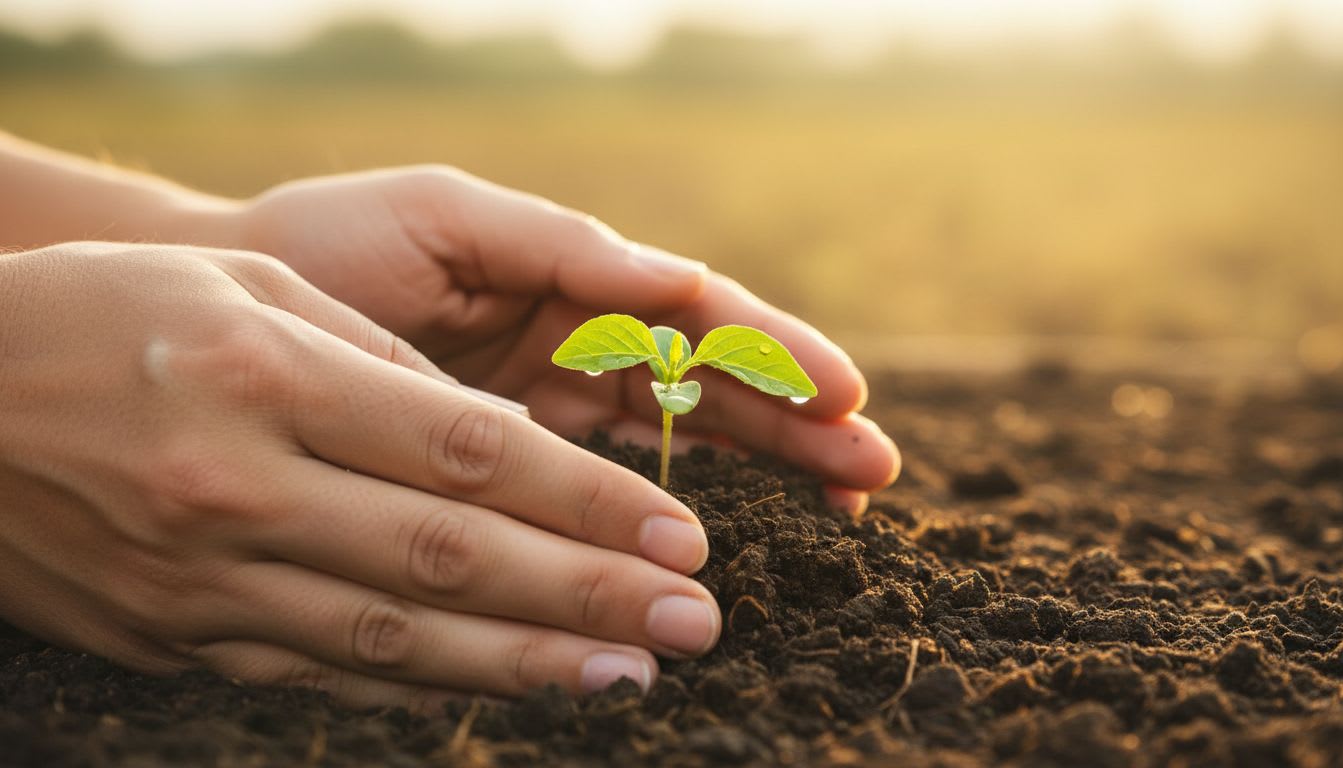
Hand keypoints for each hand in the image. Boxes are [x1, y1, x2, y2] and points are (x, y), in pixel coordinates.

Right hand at [0, 243, 718, 705]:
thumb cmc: (100, 315)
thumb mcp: (240, 286)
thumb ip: (372, 358)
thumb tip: (497, 431)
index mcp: (263, 375)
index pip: (466, 450)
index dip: (584, 500)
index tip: (676, 535)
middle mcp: (238, 487)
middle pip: (452, 554)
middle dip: (587, 595)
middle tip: (695, 622)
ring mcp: (205, 578)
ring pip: (398, 634)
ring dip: (526, 662)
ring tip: (630, 676)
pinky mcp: (180, 637)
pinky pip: (326, 667)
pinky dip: (427, 683)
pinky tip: (505, 688)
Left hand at [229, 168, 899, 509]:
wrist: (226, 318)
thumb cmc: (330, 250)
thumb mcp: (446, 218)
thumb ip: (561, 246)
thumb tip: (679, 278)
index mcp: (573, 279)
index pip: (698, 318)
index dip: (775, 353)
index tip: (844, 394)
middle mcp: (577, 344)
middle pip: (712, 385)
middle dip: (797, 421)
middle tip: (873, 469)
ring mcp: (552, 406)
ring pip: (681, 439)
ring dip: (765, 465)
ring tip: (841, 499)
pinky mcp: (514, 461)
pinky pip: (606, 486)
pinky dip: (665, 509)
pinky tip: (718, 535)